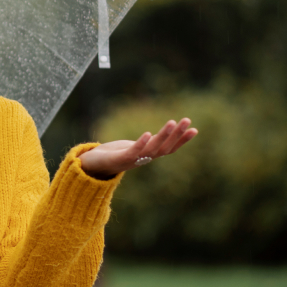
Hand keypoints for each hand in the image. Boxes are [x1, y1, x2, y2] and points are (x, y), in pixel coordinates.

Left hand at [78, 118, 197, 178]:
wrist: (93, 166)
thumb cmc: (113, 156)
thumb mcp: (132, 148)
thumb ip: (144, 145)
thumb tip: (155, 137)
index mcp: (148, 156)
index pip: (169, 148)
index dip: (182, 140)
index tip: (194, 129)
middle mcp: (144, 159)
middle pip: (164, 147)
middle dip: (177, 134)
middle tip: (187, 120)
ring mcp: (133, 160)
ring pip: (152, 149)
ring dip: (163, 136)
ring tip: (172, 122)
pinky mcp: (120, 159)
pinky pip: (134, 152)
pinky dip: (142, 143)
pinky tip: (148, 133)